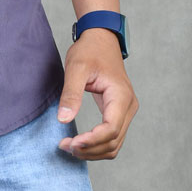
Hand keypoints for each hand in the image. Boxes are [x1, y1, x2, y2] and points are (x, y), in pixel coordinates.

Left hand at [57, 27, 138, 159]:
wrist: (101, 40)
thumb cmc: (90, 51)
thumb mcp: (76, 68)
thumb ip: (71, 94)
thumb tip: (63, 120)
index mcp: (121, 96)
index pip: (111, 129)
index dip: (92, 140)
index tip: (71, 143)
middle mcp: (128, 107)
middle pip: (113, 141)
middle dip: (89, 149)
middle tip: (64, 146)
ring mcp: (126, 111)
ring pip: (114, 144)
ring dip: (93, 151)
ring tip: (70, 147)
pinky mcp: (119, 113)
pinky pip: (112, 137)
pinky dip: (97, 145)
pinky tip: (80, 143)